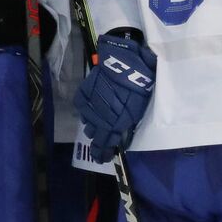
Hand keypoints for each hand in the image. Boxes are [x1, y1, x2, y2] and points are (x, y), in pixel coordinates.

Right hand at [78, 31, 156, 159]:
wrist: (125, 62)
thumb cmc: (139, 84)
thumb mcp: (138, 107)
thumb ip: (128, 122)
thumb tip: (122, 133)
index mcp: (117, 124)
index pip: (106, 145)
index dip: (103, 153)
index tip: (103, 159)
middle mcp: (101, 119)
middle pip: (95, 138)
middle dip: (97, 144)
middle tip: (99, 149)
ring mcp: (91, 106)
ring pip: (87, 124)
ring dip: (92, 127)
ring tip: (96, 127)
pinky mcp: (84, 94)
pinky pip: (81, 107)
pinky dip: (85, 111)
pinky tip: (89, 110)